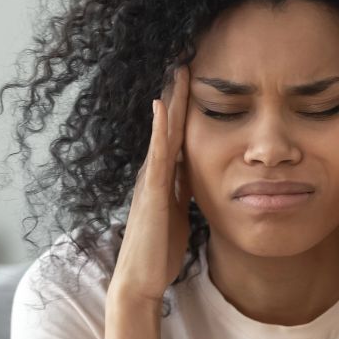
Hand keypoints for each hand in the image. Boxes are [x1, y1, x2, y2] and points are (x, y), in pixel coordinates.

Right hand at [110, 63, 192, 305]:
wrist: (141, 279)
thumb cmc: (159, 251)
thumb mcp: (179, 214)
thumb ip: (184, 192)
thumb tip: (197, 175)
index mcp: (162, 178)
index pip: (176, 135)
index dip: (184, 108)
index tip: (194, 80)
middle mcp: (153, 173)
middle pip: (168, 125)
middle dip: (177, 94)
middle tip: (185, 59)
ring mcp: (151, 180)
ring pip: (163, 132)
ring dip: (170, 100)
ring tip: (178, 69)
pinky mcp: (152, 192)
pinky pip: (158, 154)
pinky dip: (160, 128)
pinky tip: (162, 105)